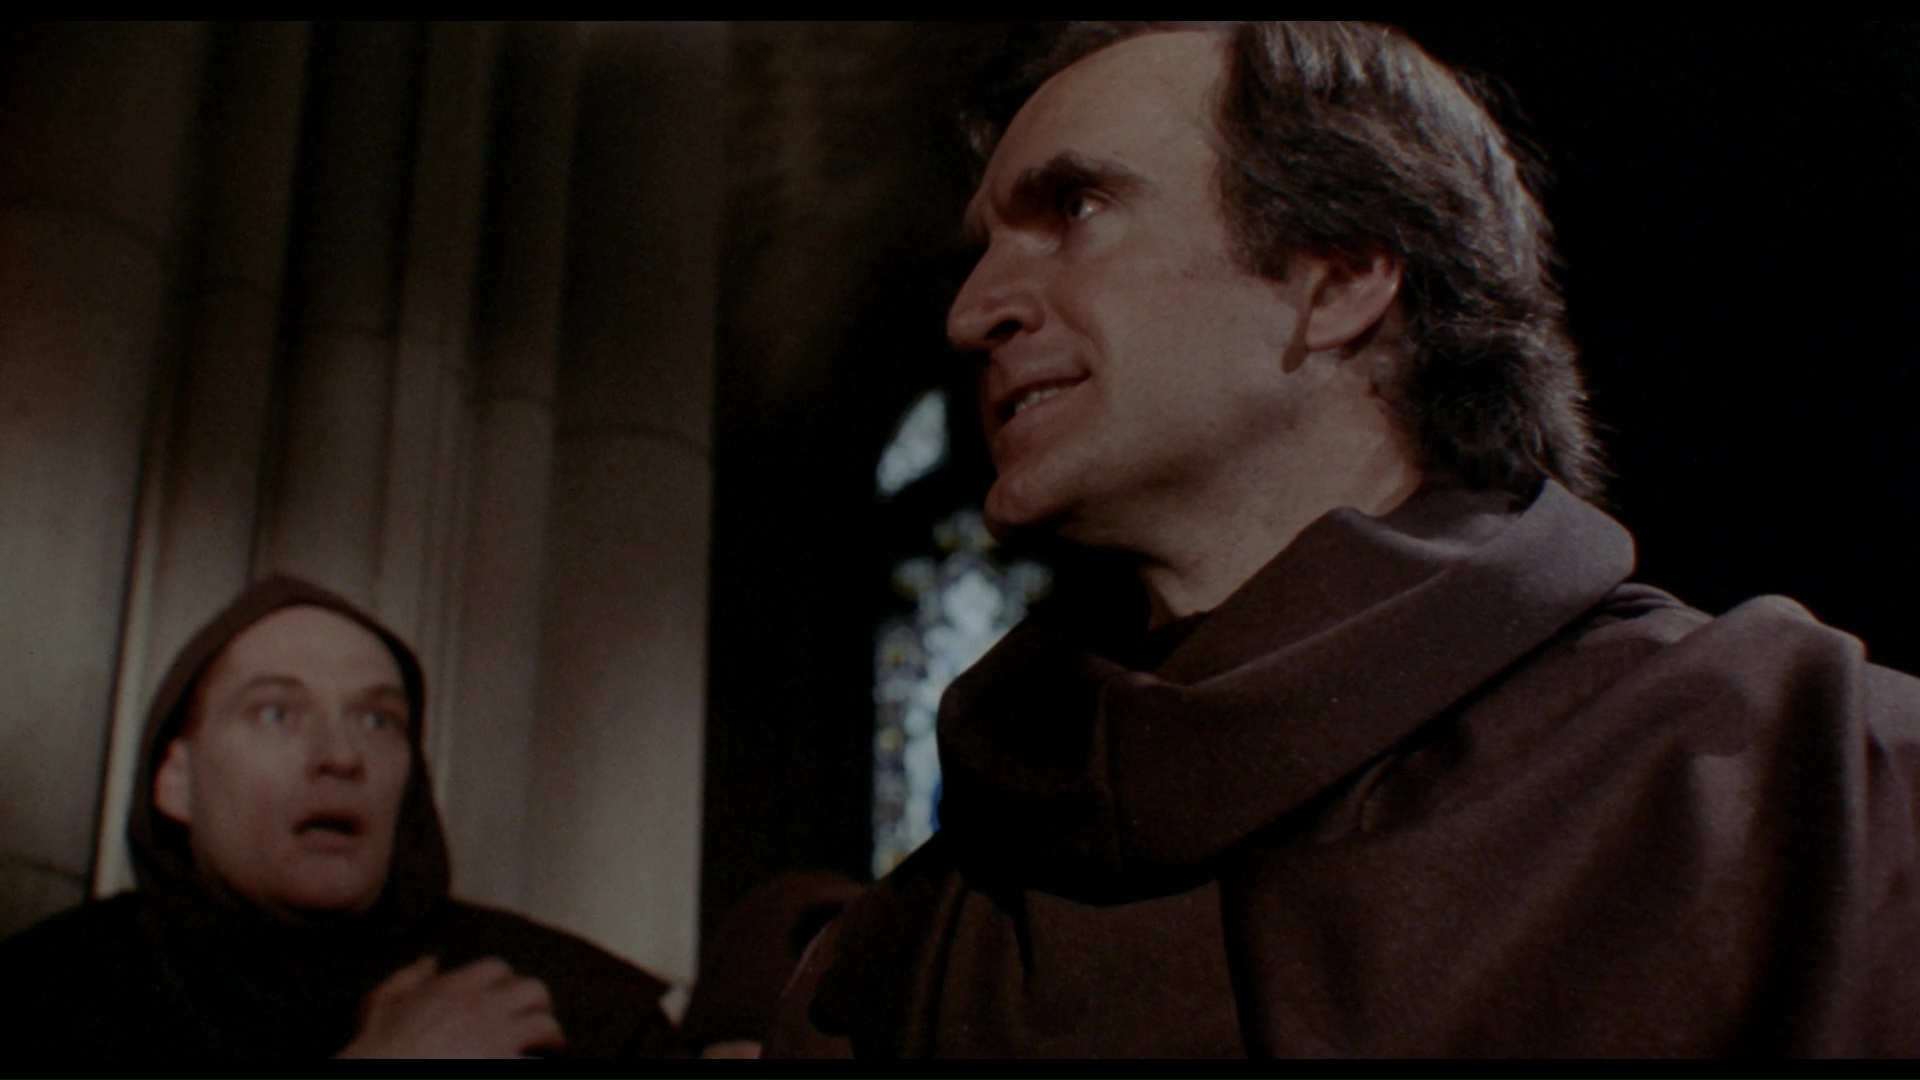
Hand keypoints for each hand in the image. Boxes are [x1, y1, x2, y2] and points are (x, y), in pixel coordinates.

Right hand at [339, 956, 565, 1057]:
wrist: (379, 1074)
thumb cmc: (376, 1047)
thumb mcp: (382, 1003)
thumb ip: (407, 977)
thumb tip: (429, 960)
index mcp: (456, 987)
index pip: (497, 968)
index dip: (504, 981)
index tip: (504, 996)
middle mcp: (483, 1006)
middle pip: (533, 990)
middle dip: (537, 1004)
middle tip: (536, 1020)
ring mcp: (497, 1038)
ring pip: (545, 1026)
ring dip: (550, 1037)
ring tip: (549, 1048)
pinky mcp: (504, 1063)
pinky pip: (536, 1061)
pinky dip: (537, 1062)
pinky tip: (533, 1065)